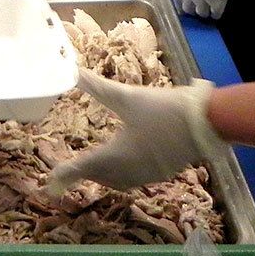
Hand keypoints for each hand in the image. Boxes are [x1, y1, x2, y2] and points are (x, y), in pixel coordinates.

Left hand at [45, 68, 224, 193]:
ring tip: (92, 165)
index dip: (64, 174)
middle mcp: (129, 171)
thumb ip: (98, 87)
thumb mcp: (128, 96)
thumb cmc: (163, 109)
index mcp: (116, 156)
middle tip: (68, 170)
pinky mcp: (162, 173)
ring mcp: (147, 175)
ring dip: (102, 175)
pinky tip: (123, 162)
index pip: (83, 168)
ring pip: (117, 182)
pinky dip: (120, 175)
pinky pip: (133, 180)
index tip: (49, 183)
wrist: (204, 123)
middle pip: (99, 178)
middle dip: (83, 174)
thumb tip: (73, 72)